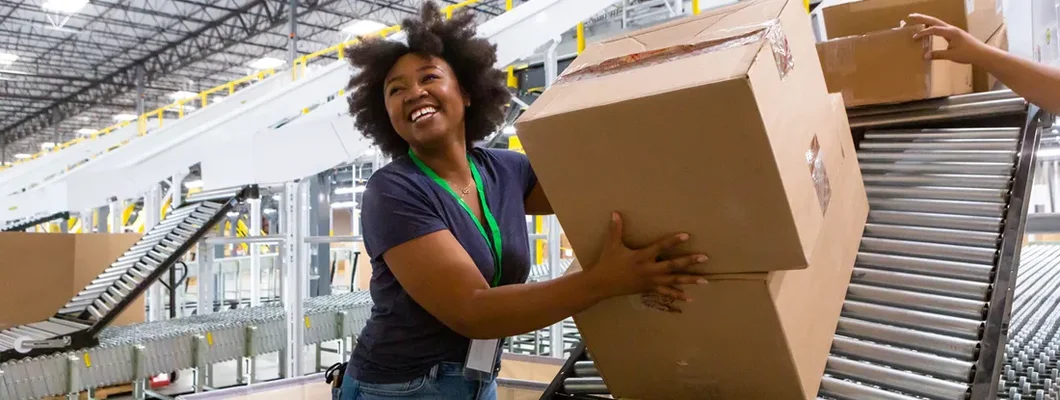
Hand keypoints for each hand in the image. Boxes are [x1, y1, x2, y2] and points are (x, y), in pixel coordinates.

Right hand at [587, 212, 708, 301]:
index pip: (660, 247)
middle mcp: (648, 270)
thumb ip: (616, 229)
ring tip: (705, 280)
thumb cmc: (607, 263)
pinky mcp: (649, 289)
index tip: (687, 235)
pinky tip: (690, 297)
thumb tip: (615, 212)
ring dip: (689, 280)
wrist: (601, 285)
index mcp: (640, 257)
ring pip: (673, 281)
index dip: (673, 241)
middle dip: (688, 261)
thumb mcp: (611, 245)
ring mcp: (650, 281)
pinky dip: (678, 295)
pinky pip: (666, 293)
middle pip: (672, 266)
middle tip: (704, 257)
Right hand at [905, 13, 990, 63]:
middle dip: (922, 18)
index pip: (933, 29)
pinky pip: (941, 28)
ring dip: (927, 21)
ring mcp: (953, 30)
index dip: (923, 32)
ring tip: (917, 20)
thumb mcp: (951, 55)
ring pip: (938, 23)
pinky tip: (929, 29)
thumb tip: (924, 56)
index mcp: (950, 32)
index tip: (914, 37)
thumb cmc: (968, 54)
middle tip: (911, 16)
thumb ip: (937, 55)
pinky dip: (933, 27)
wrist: (981, 53)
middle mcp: (951, 29)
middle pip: (934, 21)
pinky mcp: (954, 34)